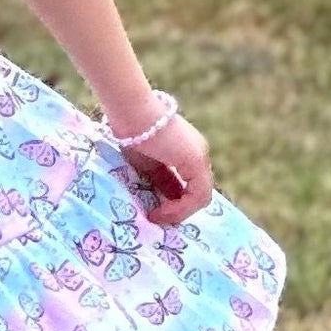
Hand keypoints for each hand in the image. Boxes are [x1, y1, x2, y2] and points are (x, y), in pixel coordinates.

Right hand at [111, 111, 214, 227]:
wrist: (130, 111)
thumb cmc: (131, 131)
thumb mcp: (145, 162)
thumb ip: (158, 179)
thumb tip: (162, 200)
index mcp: (187, 151)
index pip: (187, 185)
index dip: (173, 202)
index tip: (153, 211)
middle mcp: (199, 153)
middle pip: (196, 191)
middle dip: (178, 209)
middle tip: (158, 218)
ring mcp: (200, 156)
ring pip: (201, 196)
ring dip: (179, 212)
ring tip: (158, 218)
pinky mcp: (196, 161)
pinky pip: (198, 195)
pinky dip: (181, 208)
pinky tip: (161, 212)